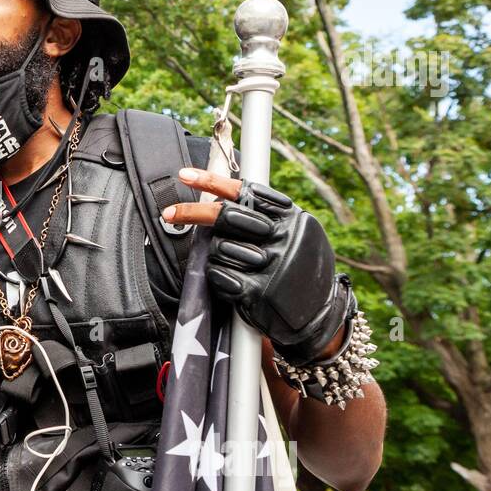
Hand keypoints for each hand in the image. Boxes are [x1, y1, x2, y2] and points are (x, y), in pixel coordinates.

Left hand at [163, 167, 349, 363]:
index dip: (213, 181)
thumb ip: (270, 216)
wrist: (320, 315)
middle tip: (170, 214)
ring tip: (232, 265)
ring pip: (219, 247)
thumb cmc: (300, 269)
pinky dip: (218, 277)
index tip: (185, 175)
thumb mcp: (298, 234)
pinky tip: (231, 281)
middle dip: (193, 212)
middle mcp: (284, 238)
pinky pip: (219, 274)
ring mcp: (272, 265)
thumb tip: (225, 198)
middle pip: (226, 216)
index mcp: (292, 219)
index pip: (247, 192)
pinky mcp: (259, 292)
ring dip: (216, 255)